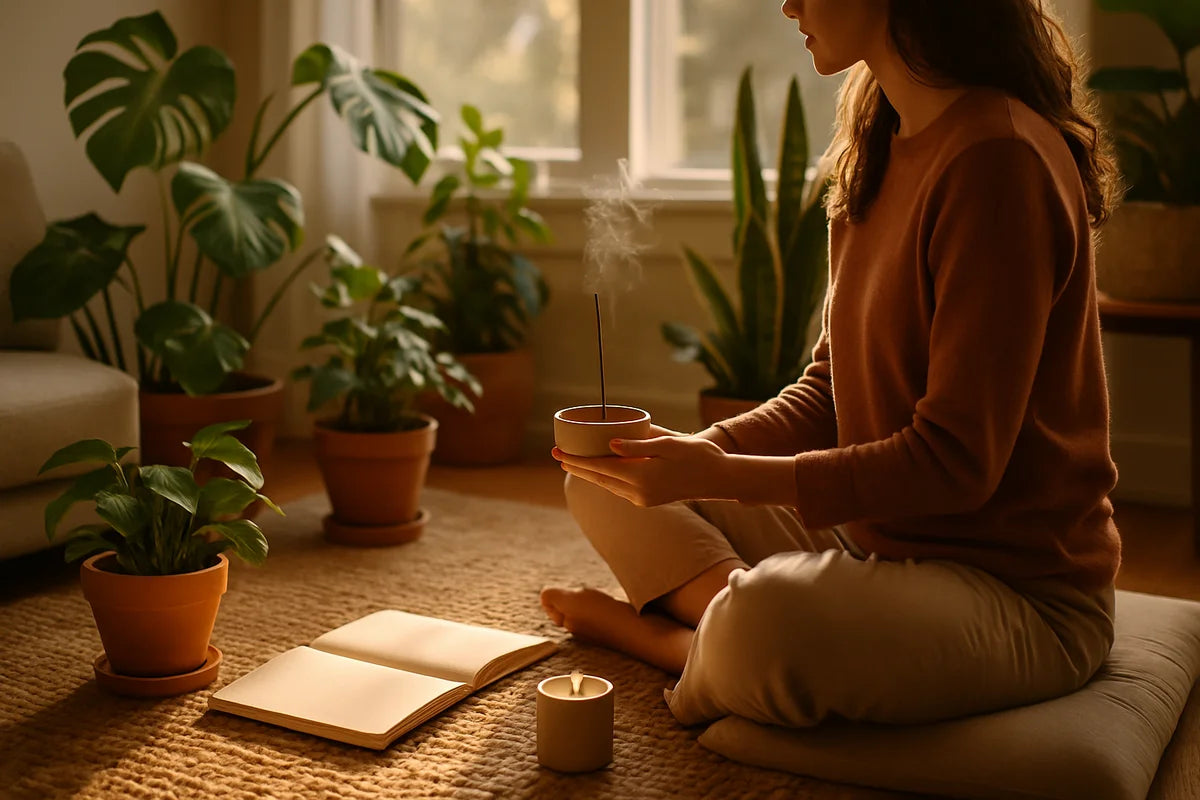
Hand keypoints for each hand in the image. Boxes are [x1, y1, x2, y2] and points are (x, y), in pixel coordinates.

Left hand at [551, 435, 730, 506]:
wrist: (719, 479)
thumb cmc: (698, 455)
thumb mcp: (669, 444)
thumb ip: (638, 446)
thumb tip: (610, 445)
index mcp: (641, 477)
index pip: (600, 468)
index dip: (577, 461)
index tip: (559, 453)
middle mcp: (638, 492)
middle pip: (598, 479)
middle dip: (576, 467)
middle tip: (557, 455)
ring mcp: (643, 500)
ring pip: (607, 486)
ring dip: (589, 474)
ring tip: (573, 461)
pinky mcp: (648, 501)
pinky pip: (619, 489)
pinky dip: (605, 478)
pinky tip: (599, 470)